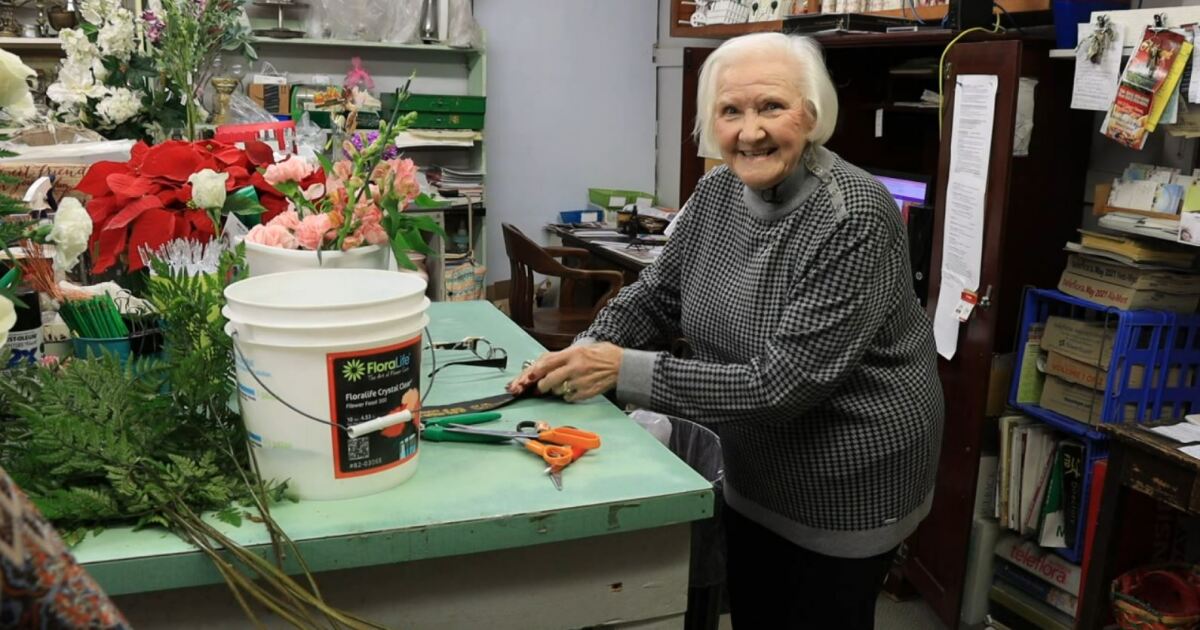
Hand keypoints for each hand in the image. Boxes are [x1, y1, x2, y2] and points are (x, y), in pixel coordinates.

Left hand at [506, 343, 622, 402]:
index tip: (525, 379)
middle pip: (548, 380)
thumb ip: (563, 356)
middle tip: (540, 387)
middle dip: (541, 385)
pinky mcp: (586, 393)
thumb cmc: (603, 355)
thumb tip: (544, 364)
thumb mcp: (582, 349)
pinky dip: (568, 395)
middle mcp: (575, 367)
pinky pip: (569, 397)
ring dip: (556, 389)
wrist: (622, 366)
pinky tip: (574, 388)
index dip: (533, 373)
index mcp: (573, 354)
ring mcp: (580, 381)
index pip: (546, 363)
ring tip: (565, 383)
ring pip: (557, 390)